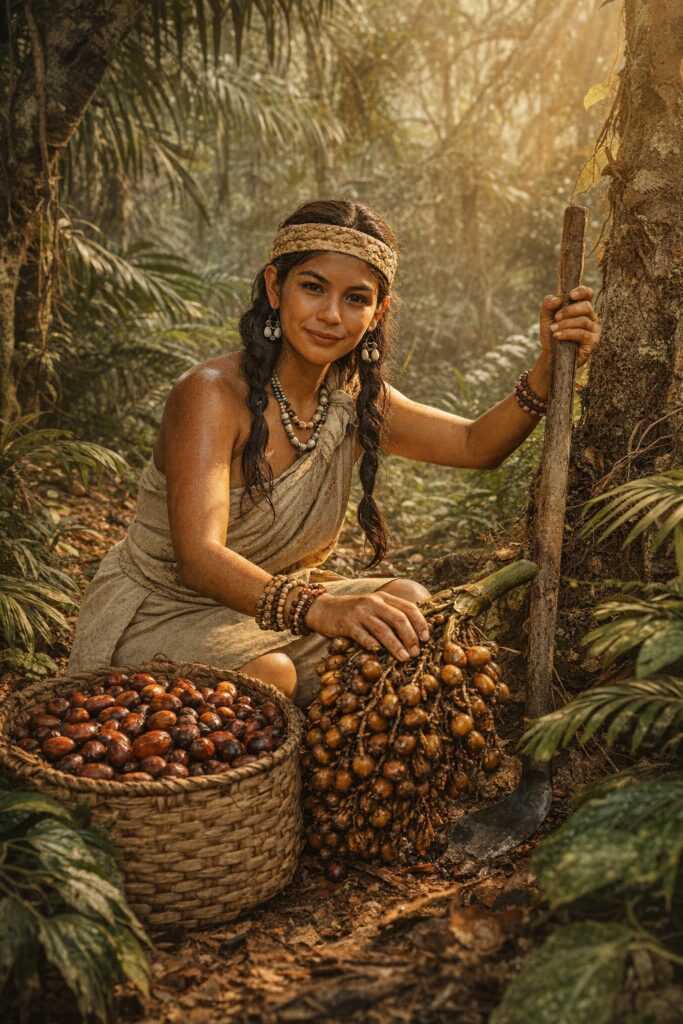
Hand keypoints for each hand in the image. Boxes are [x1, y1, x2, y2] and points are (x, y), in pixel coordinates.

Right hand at [305, 591, 429, 661]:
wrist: (323, 610)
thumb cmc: (354, 613)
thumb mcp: (374, 608)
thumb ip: (391, 615)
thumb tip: (416, 634)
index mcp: (383, 598)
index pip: (408, 607)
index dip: (420, 622)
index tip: (426, 638)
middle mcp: (373, 602)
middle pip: (399, 619)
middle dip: (410, 637)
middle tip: (415, 652)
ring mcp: (360, 612)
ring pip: (383, 629)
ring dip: (396, 645)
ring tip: (404, 658)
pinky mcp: (347, 623)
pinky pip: (363, 636)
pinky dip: (372, 645)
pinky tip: (378, 653)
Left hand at [539, 286, 600, 366]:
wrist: (551, 355)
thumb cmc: (552, 334)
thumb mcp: (546, 318)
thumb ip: (548, 305)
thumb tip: (557, 299)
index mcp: (582, 308)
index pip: (588, 294)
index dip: (582, 292)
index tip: (570, 295)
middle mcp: (591, 317)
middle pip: (586, 307)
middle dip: (569, 311)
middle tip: (556, 317)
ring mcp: (594, 330)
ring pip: (584, 321)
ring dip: (566, 324)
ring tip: (553, 330)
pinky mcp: (592, 342)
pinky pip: (582, 334)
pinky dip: (568, 334)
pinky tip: (558, 336)